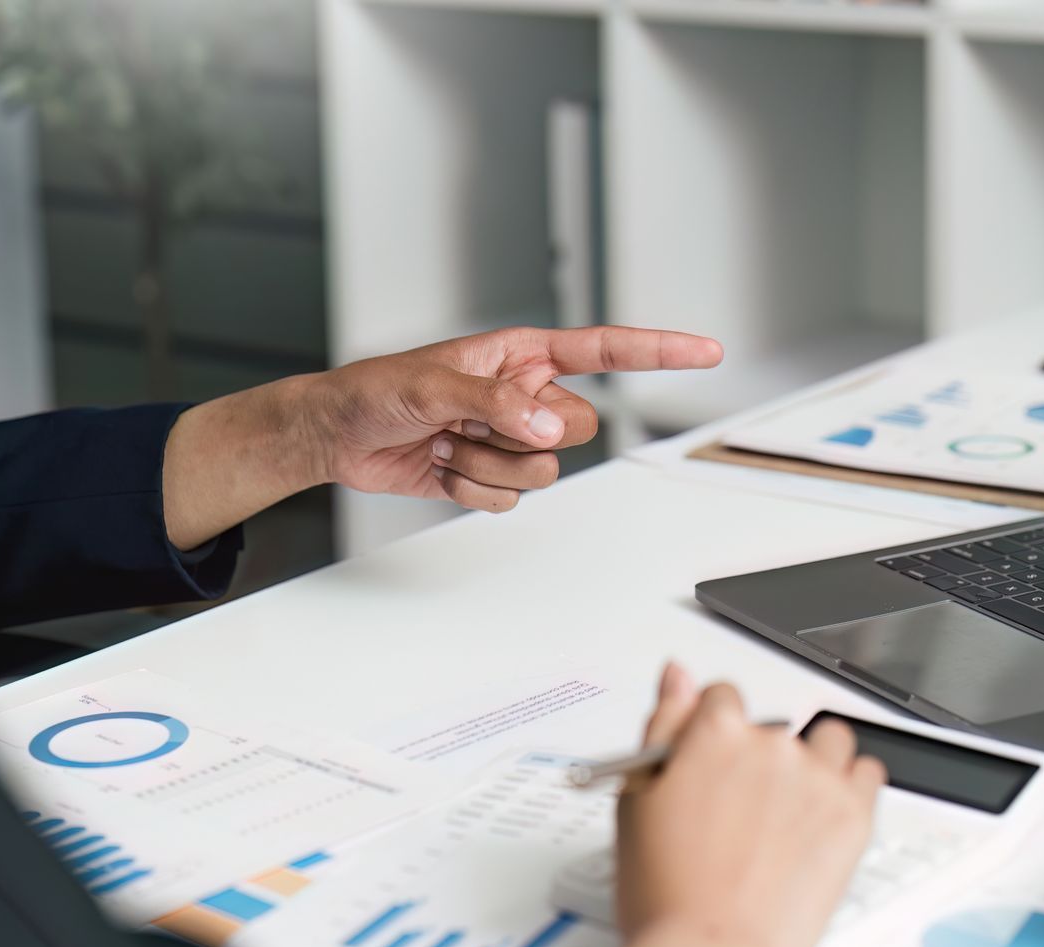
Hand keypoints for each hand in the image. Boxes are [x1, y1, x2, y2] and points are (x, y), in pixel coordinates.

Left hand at [310, 326, 720, 512]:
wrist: (337, 435)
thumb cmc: (376, 391)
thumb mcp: (433, 386)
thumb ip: (497, 402)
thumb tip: (547, 426)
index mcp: (521, 355)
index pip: (604, 350)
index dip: (658, 351)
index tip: (706, 351)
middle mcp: (525, 395)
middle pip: (577, 429)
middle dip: (526, 434)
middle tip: (473, 423)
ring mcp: (509, 438)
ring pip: (546, 471)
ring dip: (490, 466)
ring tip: (446, 444)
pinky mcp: (490, 475)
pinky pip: (513, 500)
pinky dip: (473, 490)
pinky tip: (439, 466)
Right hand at [584, 664, 884, 946]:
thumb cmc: (665, 892)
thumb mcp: (637, 799)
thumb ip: (663, 725)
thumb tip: (676, 674)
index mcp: (713, 733)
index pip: (722, 697)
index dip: (713, 735)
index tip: (714, 766)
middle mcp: (770, 744)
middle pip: (774, 728)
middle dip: (760, 761)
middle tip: (741, 817)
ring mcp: (817, 778)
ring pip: (829, 740)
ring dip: (815, 762)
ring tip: (791, 814)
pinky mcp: (853, 815)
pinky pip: (869, 772)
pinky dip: (852, 787)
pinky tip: (825, 819)